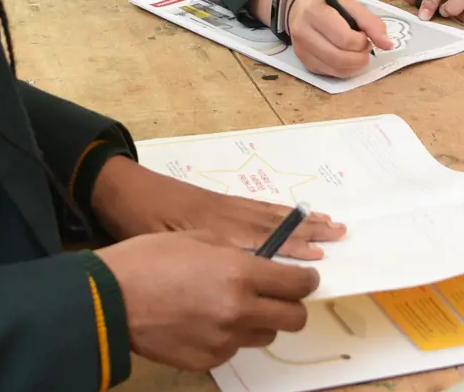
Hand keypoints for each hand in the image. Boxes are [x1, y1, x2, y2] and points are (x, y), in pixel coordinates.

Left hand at [91, 156, 344, 259]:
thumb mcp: (168, 246)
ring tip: (329, 222)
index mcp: (218, 230)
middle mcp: (229, 216)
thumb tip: (233, 274)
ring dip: (301, 220)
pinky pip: (258, 205)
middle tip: (339, 234)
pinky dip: (280, 211)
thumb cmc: (141, 223)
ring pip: (271, 214)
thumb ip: (201, 258)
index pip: (264, 243)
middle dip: (309, 233)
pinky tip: (291, 215)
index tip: (319, 259)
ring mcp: (225, 207)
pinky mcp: (218, 201)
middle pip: (276, 225)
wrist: (123, 189)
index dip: (293, 253)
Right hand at [97, 230, 318, 371]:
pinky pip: (234, 348)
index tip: (304, 278)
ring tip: (233, 304)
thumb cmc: (152, 257)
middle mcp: (240, 310)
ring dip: (260, 320)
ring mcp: (225, 340)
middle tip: (278, 294)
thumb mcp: (199, 238)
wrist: (112, 298)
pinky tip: (205, 320)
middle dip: (291, 305)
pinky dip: (230, 336)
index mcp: (240, 272)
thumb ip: (237, 253)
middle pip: (292, 318)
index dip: (306, 280)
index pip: (296, 284)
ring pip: (264, 335)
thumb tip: (262, 263)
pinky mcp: (209, 360)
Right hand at [287, 0, 392, 77]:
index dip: (362, 42)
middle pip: (340, 58)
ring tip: (358, 53)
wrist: (298, 6)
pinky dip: (345, 70)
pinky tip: (347, 58)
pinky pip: (330, 74)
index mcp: (315, 13)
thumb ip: (371, 23)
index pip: (344, 39)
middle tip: (365, 47)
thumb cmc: (327, 3)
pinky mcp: (304, 62)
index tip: (364, 35)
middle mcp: (304, 33)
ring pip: (336, 70)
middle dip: (361, 57)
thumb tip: (388, 45)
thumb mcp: (350, 5)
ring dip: (355, 66)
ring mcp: (302, 50)